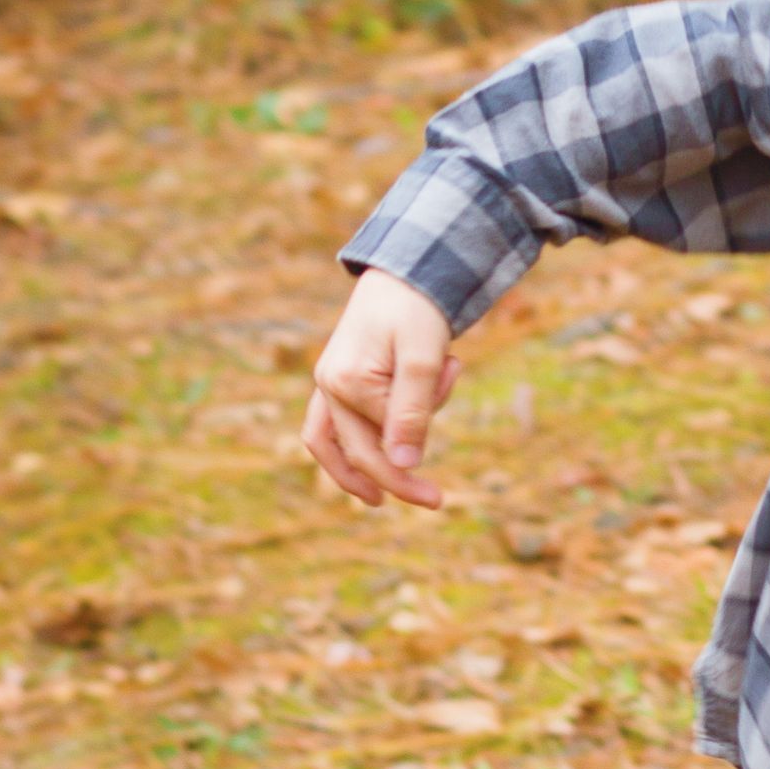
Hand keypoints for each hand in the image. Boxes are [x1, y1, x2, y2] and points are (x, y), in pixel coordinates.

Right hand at [302, 268, 460, 508]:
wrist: (407, 268)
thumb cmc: (419, 310)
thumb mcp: (425, 360)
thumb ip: (414, 412)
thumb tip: (403, 467)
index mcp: (346, 381)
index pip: (379, 445)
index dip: (411, 467)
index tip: (441, 494)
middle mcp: (328, 384)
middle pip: (356, 451)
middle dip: (397, 477)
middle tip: (437, 500)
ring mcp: (328, 382)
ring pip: (331, 442)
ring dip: (355, 472)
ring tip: (378, 498)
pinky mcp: (338, 378)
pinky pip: (329, 426)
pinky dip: (349, 446)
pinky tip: (371, 465)